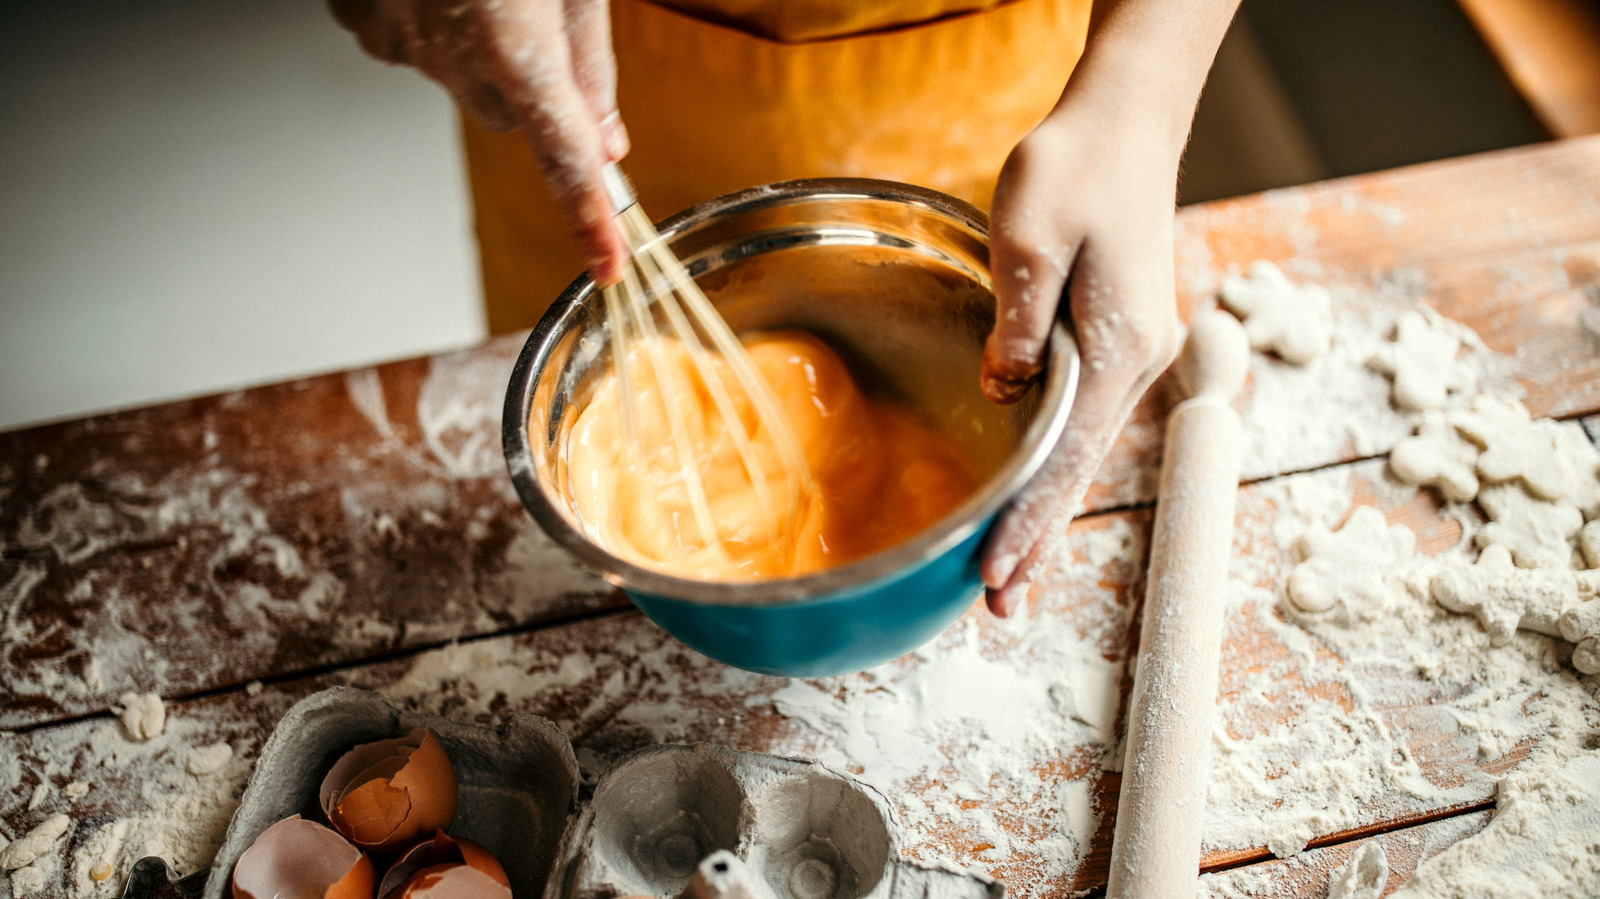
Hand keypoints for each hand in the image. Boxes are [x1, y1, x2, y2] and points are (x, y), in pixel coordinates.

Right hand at [329, 0, 629, 282]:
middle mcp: (446, 53)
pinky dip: (432, 26)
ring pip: (461, 80)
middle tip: (536, 20)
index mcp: (512, 43)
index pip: (563, 154)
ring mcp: (393, 38)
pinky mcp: (357, 19)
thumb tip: (604, 137)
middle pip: (514, 114)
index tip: (605, 260)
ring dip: (481, 50)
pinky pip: (412, 48)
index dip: (588, 213)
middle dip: (535, 89)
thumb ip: (588, 60)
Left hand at [978, 102, 1184, 616]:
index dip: (1029, 520)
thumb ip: (1021, 326)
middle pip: (1079, 473)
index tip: (994, 572)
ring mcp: (1130, 354)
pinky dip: (1053, 470)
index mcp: (1118, 347)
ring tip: (1011, 577)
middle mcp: (1134, 363)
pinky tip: (1031, 495)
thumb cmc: (1074, 169)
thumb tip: (1006, 394)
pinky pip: (1080, 425)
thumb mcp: (1032, 237)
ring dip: (1045, 513)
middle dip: (1038, 540)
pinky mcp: (1115, 340)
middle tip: (1001, 609)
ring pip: (1080, 455)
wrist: (1123, 125)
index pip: (1067, 458)